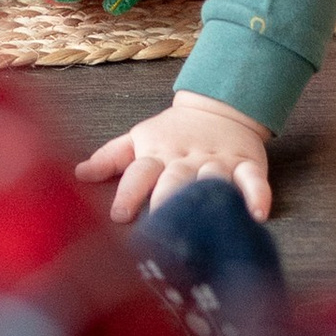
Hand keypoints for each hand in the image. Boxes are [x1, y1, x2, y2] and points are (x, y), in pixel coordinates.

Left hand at [78, 90, 271, 225]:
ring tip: (207, 218)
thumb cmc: (173, 132)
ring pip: (212, 179)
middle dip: (166, 200)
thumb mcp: (140, 139)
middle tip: (162, 228)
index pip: (139, 173)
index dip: (129, 193)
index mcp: (157, 155)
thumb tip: (78, 173)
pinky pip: (253, 180)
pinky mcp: (247, 164)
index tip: (120, 216)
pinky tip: (256, 214)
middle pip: (174, 179)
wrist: (220, 107)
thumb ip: (111, 158)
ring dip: (209, 196)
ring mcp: (217, 162)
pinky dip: (257, 195)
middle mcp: (185, 160)